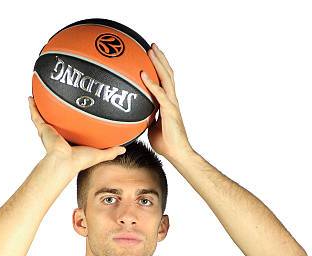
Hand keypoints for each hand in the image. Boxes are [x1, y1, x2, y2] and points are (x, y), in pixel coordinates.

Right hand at [28, 96, 125, 171]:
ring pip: (46, 115)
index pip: (73, 127)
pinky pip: (36, 115)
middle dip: (58, 110)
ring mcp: (50, 131)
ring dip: (44, 105)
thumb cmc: (80, 160)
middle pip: (59, 118)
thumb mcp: (99, 154)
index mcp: (71, 139)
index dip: (74, 119)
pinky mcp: (43, 129)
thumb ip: (111, 151)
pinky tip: (30, 97)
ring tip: (43, 92)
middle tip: (61, 97)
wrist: (65, 162)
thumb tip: (124, 149)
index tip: (78, 110)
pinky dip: (32, 107)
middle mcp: (60, 134)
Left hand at [141, 44, 193, 161]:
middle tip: (151, 45)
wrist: (177, 153)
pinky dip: (151, 83)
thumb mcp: (151, 127)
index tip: (151, 56)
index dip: (159, 67)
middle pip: (167, 73)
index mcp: (168, 103)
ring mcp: (172, 104)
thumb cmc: (165, 143)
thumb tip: (135, 115)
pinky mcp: (170, 111)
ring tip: (150, 50)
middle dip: (160, 58)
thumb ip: (146, 118)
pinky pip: (159, 94)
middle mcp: (172, 100)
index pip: (165, 80)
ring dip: (158, 63)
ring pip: (166, 78)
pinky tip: (143, 75)